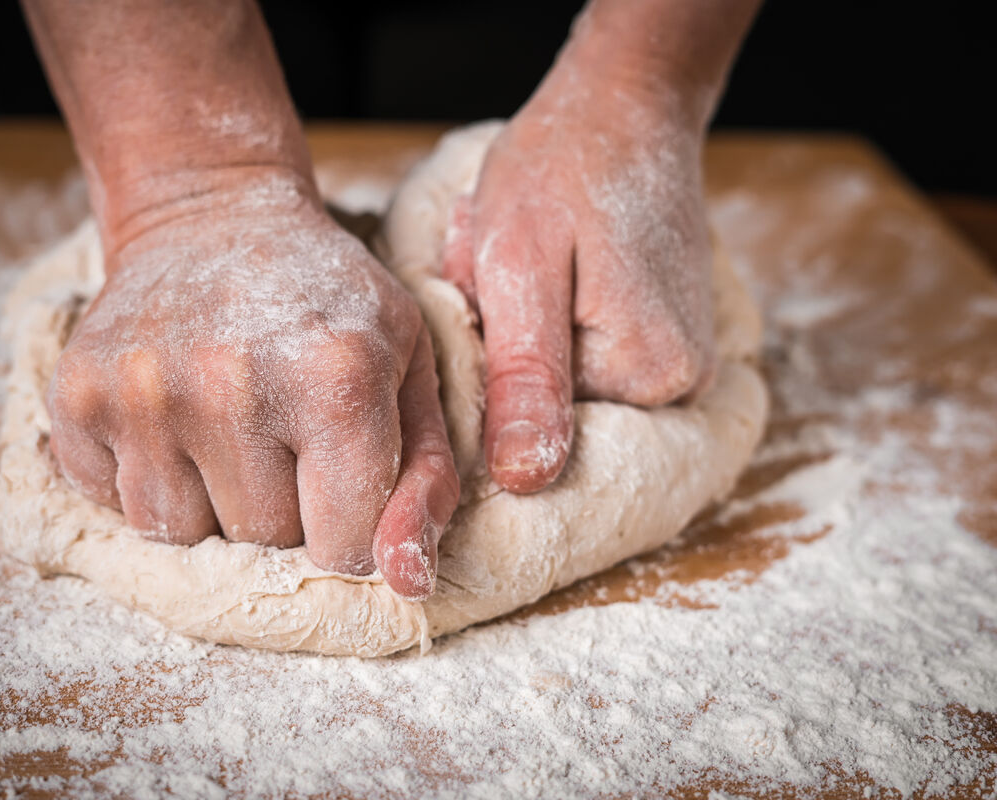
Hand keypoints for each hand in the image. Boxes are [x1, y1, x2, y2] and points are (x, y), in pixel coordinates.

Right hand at [46, 172, 459, 598]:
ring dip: (209, 503)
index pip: (343, 549)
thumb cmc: (329, 304)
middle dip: (283, 509)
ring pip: (181, 536)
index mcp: (334, 380)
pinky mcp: (77, 398)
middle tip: (281, 433)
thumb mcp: (409, 367)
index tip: (341, 490)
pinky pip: (115, 505)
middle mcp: (233, 386)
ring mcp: (144, 393)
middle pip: (263, 542)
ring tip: (225, 428)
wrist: (213, 216)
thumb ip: (425, 479)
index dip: (348, 532)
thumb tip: (407, 585)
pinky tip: (171, 419)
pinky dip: (146, 479)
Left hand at [443, 0, 759, 493]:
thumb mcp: (519, 266)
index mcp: (647, 373)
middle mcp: (680, 384)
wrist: (622, 106)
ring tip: (534, 273)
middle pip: (559, 413)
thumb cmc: (561, 170)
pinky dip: (553, 330)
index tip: (485, 311)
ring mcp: (681, 364)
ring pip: (570, 388)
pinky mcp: (668, 343)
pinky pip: (589, 364)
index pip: (535, 430)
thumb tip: (525, 481)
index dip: (489, 379)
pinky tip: (555, 279)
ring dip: (530, 343)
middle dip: (511, 358)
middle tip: (504, 280)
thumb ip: (525, 377)